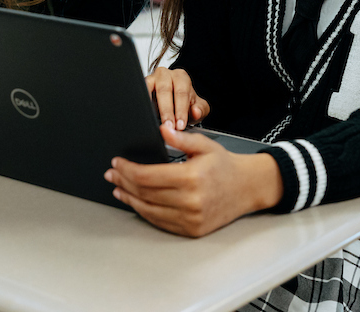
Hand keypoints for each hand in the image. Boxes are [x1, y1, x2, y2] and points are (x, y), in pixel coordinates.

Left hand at [104, 124, 282, 236]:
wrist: (248, 188)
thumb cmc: (225, 165)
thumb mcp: (204, 145)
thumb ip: (181, 138)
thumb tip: (161, 129)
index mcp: (191, 178)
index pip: (147, 176)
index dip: (127, 170)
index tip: (117, 163)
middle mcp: (190, 201)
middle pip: (144, 193)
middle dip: (123, 182)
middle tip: (111, 174)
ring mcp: (191, 218)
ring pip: (149, 210)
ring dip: (130, 199)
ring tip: (118, 188)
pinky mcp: (192, 229)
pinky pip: (161, 222)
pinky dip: (145, 212)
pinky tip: (136, 202)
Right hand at [146, 67, 208, 130]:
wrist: (173, 105)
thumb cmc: (185, 104)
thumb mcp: (197, 108)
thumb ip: (200, 110)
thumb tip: (196, 112)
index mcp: (181, 77)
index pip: (182, 93)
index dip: (181, 110)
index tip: (180, 125)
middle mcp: (166, 74)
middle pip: (165, 90)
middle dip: (167, 111)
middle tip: (168, 127)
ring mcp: (152, 78)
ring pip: (150, 88)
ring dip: (152, 107)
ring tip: (156, 122)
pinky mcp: (142, 84)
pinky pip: (140, 90)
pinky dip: (143, 102)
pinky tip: (145, 114)